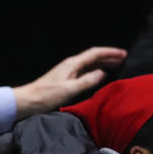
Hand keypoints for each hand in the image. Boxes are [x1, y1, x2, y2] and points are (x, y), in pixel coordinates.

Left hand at [12, 46, 127, 118]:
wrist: (28, 101)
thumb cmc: (46, 96)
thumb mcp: (69, 90)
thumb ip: (87, 81)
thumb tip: (103, 73)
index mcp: (72, 64)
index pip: (95, 54)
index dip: (110, 53)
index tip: (123, 54)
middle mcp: (71, 65)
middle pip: (93, 57)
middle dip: (109, 57)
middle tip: (124, 59)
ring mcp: (68, 71)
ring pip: (90, 64)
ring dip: (103, 63)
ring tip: (116, 65)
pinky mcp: (66, 79)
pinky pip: (85, 71)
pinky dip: (95, 71)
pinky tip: (100, 75)